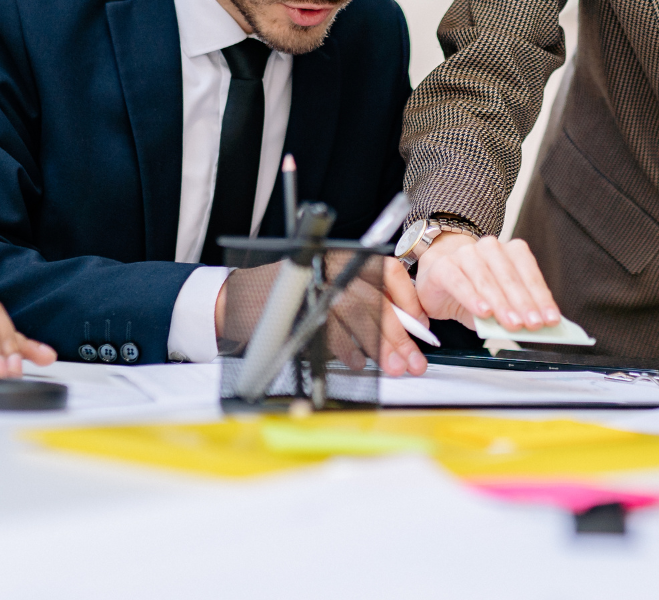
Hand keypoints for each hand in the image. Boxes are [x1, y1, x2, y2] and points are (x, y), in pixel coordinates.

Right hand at [217, 254, 428, 376]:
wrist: (238, 299)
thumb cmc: (290, 297)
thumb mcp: (330, 289)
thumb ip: (364, 303)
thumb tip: (404, 330)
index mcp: (343, 258)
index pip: (388, 271)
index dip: (409, 299)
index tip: (421, 325)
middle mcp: (330, 265)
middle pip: (376, 299)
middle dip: (398, 334)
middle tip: (413, 360)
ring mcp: (312, 284)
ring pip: (357, 314)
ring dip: (378, 345)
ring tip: (392, 367)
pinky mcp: (296, 305)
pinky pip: (330, 329)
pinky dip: (348, 349)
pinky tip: (359, 362)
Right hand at [412, 233, 559, 331]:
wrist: (437, 278)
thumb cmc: (474, 291)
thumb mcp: (499, 303)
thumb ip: (515, 310)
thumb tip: (533, 326)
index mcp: (509, 251)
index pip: (529, 273)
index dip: (541, 297)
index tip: (550, 319)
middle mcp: (489, 248)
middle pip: (510, 277)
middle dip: (524, 303)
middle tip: (533, 324)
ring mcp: (465, 254)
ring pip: (487, 279)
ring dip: (501, 304)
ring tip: (512, 323)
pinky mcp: (443, 266)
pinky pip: (460, 282)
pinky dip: (473, 298)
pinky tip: (483, 312)